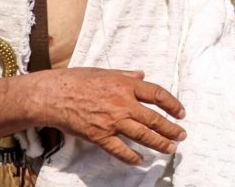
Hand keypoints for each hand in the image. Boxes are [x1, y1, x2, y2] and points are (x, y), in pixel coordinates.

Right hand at [0, 68, 186, 165]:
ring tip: (171, 148)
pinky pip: (119, 150)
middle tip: (182, 135)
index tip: (181, 113)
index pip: (158, 95)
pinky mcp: (99, 136)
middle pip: (154, 119)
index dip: (173, 104)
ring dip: (159, 143)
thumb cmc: (77, 80)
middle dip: (171, 129)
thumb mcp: (106, 71)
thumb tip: (142, 75)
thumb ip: (126, 75)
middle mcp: (123, 104)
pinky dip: (132, 157)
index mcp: (127, 85)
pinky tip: (141, 161)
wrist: (52, 95)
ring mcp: (112, 121)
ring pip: (142, 135)